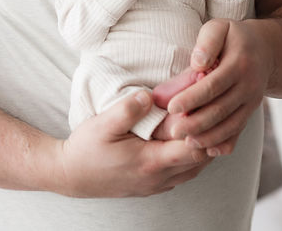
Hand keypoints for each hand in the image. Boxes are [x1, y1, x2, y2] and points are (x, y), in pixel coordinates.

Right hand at [58, 91, 212, 197]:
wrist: (72, 175)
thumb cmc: (86, 150)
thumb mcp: (103, 124)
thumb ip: (128, 109)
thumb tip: (150, 95)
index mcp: (151, 162)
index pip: (195, 149)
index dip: (204, 128)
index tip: (201, 106)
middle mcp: (159, 177)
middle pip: (202, 160)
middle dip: (209, 135)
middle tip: (208, 110)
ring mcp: (157, 185)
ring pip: (195, 169)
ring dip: (202, 148)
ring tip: (201, 123)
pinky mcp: (152, 186)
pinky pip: (183, 174)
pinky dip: (190, 158)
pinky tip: (185, 141)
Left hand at [165, 19, 272, 156]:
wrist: (268, 49)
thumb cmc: (233, 36)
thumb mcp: (221, 27)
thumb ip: (208, 42)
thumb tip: (197, 64)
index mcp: (239, 64)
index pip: (213, 85)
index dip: (192, 98)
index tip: (171, 107)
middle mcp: (249, 86)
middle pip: (221, 109)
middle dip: (197, 123)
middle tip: (173, 132)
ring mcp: (253, 101)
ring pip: (231, 125)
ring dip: (209, 137)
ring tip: (187, 144)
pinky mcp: (252, 111)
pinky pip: (240, 130)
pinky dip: (226, 143)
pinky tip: (209, 151)